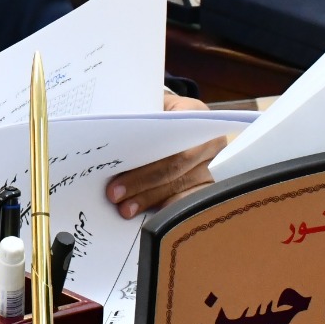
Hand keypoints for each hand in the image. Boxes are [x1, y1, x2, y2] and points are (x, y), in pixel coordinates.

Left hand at [105, 91, 224, 219]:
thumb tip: (109, 139)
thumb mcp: (151, 107)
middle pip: (176, 164)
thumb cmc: (159, 114)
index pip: (172, 134)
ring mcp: (215, 165)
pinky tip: (149, 216)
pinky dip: (167, 208)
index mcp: (194, 113)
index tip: (120, 164)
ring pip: (182, 186)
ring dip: (151, 199)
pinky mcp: (213, 185)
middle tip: (115, 194)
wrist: (181, 122)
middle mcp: (210, 140)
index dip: (147, 151)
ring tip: (126, 208)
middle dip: (142, 181)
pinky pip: (190, 201)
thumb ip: (137, 118)